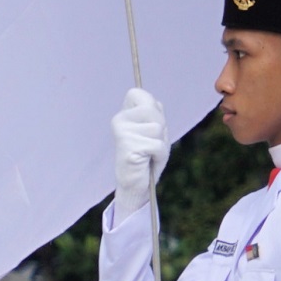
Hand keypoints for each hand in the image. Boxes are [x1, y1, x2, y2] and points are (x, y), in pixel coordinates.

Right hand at [113, 88, 168, 212]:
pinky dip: (159, 155)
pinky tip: (147, 162)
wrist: (135, 186)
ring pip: (157, 127)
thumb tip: (154, 103)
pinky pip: (157, 145)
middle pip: (153, 109)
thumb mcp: (153, 131)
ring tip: (150, 154)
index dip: (153, 108)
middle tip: (151, 144)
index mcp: (123, 115)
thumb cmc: (147, 158)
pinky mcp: (128, 147)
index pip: (139, 94)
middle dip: (160, 127)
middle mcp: (119, 121)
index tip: (148, 126)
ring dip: (160, 143)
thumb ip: (154, 114)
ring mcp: (122, 133)